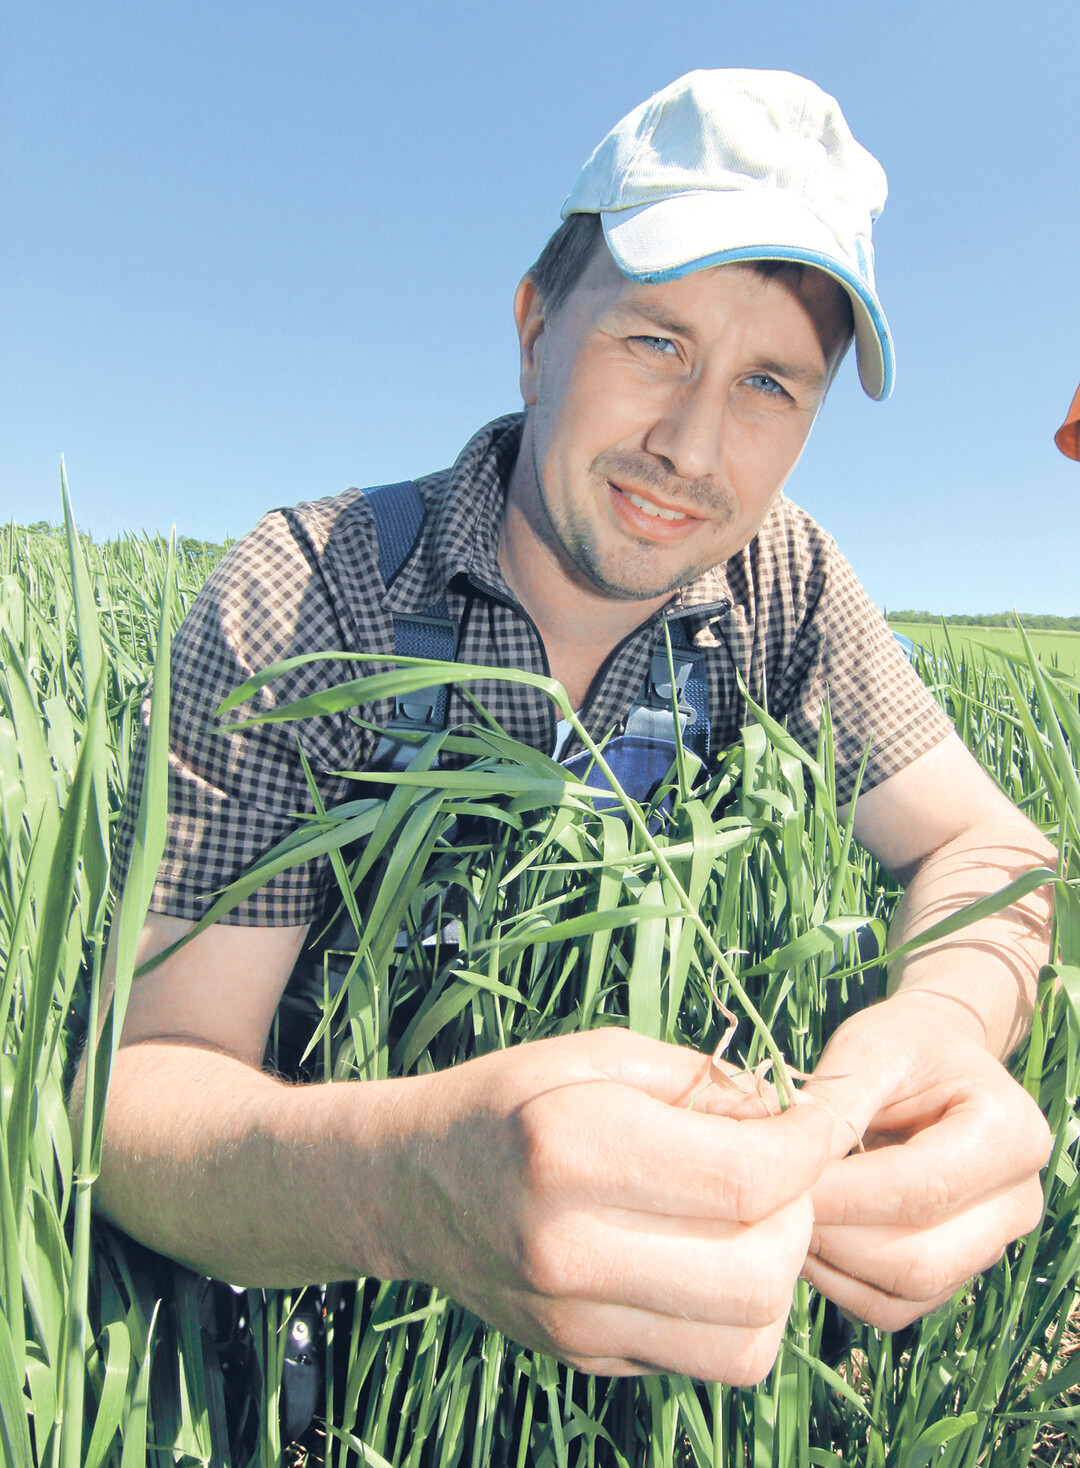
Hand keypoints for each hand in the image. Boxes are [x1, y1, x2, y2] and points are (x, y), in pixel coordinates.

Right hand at [393, 1028, 834, 1380]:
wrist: (409, 1184)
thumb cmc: (509, 1101)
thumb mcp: (595, 1054)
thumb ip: (698, 1079)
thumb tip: (791, 1114)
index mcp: (571, 1150)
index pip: (745, 1177)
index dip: (810, 1146)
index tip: (821, 1120)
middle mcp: (569, 1249)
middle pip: (759, 1272)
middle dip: (801, 1214)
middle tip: (782, 1170)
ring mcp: (574, 1319)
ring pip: (747, 1339)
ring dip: (778, 1274)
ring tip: (752, 1219)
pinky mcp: (585, 1356)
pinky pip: (708, 1360)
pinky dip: (738, 1314)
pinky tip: (709, 1257)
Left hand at [798, 994, 1051, 1329]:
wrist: (934, 1061)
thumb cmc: (901, 1044)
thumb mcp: (867, 1049)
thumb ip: (836, 1106)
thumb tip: (787, 1168)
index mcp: (1010, 1134)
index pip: (920, 1190)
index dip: (841, 1194)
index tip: (776, 1181)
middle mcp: (1017, 1201)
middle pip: (917, 1258)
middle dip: (832, 1237)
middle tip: (768, 1205)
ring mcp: (991, 1245)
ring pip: (904, 1291)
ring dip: (830, 1264)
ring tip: (781, 1217)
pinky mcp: (956, 1272)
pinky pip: (893, 1307)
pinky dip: (838, 1284)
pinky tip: (804, 1239)